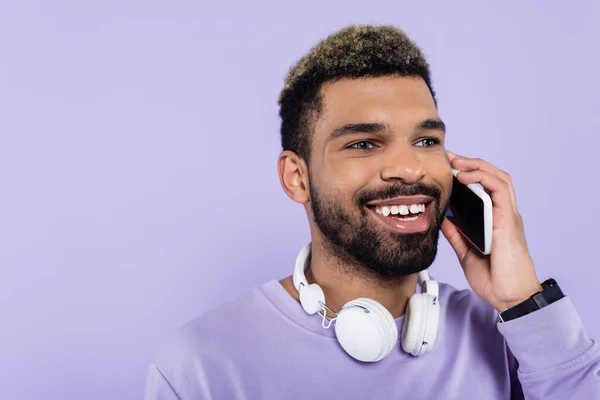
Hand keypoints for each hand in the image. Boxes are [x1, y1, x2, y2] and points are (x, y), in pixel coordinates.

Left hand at [440, 151, 542, 312]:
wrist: (509, 298)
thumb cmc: (494, 278)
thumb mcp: (466, 252)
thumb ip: (456, 234)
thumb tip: (443, 219)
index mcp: (494, 220)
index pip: (484, 188)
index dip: (468, 174)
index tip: (445, 168)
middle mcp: (504, 214)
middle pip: (492, 177)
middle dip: (470, 163)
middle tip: (448, 157)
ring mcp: (508, 216)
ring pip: (499, 178)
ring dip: (476, 165)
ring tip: (455, 161)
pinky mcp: (508, 220)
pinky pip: (500, 190)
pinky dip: (482, 178)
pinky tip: (465, 176)